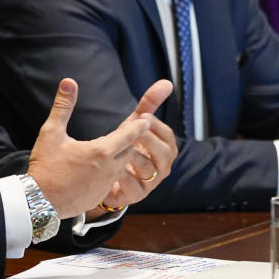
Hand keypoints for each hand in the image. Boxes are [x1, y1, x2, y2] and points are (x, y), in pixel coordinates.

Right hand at [27, 78, 154, 217]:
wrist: (39, 201)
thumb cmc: (45, 166)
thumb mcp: (52, 133)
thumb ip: (63, 106)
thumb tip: (68, 82)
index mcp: (100, 151)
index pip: (129, 135)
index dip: (139, 126)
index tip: (147, 118)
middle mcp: (109, 169)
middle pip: (130, 150)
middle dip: (133, 140)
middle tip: (137, 130)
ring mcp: (106, 185)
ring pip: (123, 166)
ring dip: (124, 156)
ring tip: (122, 147)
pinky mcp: (100, 196)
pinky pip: (114, 181)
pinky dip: (113, 171)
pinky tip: (105, 168)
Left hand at [96, 80, 176, 210]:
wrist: (110, 176)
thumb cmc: (128, 146)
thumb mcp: (136, 124)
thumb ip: (150, 104)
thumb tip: (167, 83)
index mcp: (166, 149)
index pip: (168, 135)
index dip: (155, 126)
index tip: (141, 116)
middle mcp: (162, 167)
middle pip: (164, 154)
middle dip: (148, 140)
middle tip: (132, 131)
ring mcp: (150, 183)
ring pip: (148, 170)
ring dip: (134, 157)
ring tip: (121, 148)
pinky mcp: (136, 196)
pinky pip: (133, 187)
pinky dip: (123, 176)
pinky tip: (112, 167)